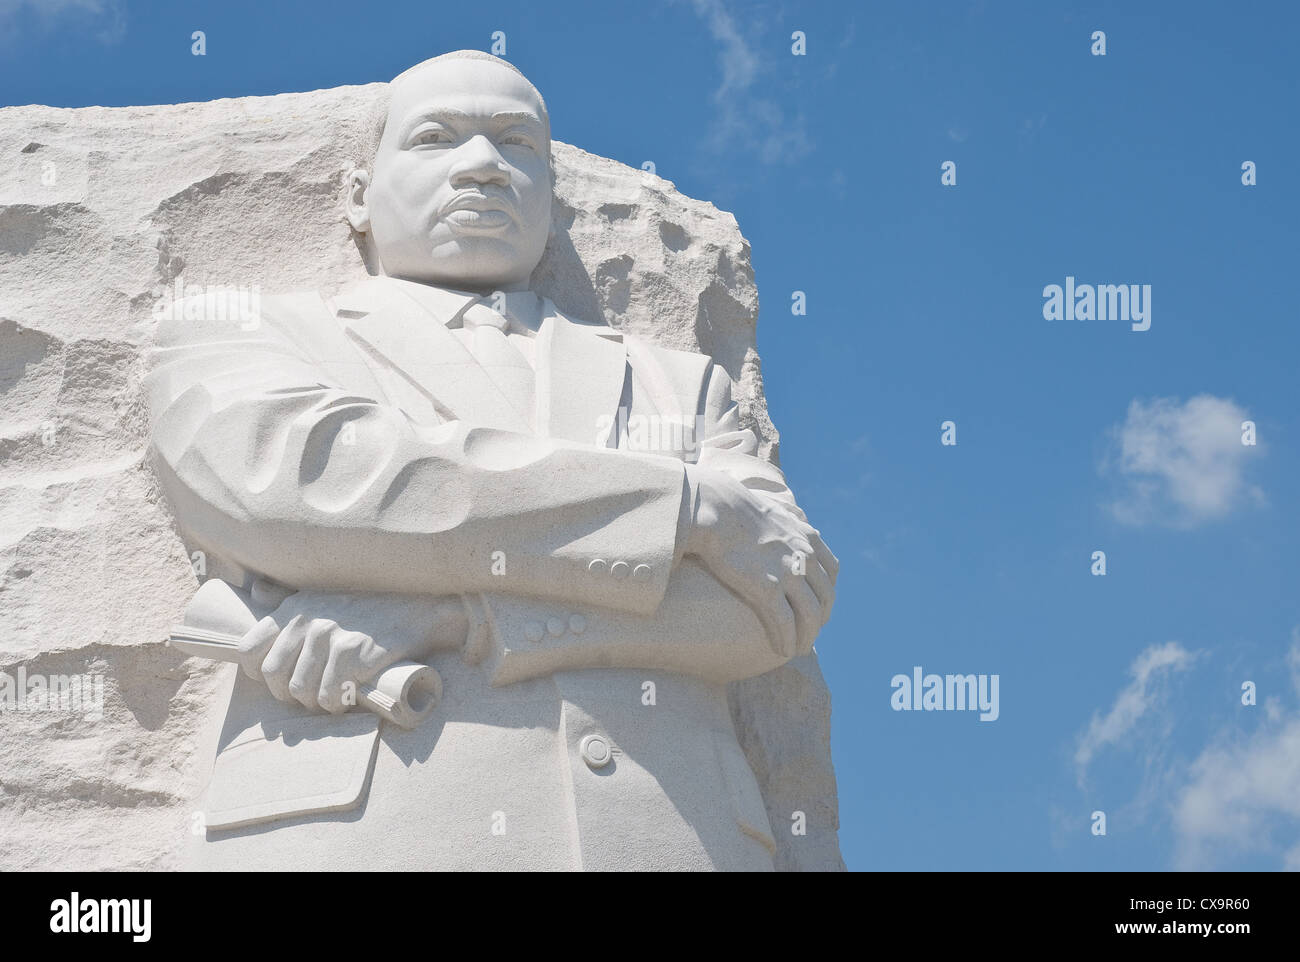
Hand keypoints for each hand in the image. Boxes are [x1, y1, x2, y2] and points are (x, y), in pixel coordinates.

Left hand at [235, 592, 465, 712]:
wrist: (415, 609)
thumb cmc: (366, 608)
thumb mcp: (321, 595)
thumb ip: (286, 597)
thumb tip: (256, 592)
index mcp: (294, 609)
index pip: (251, 650)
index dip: (260, 674)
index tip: (280, 682)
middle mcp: (308, 621)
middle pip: (274, 676)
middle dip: (288, 694)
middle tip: (309, 696)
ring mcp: (331, 637)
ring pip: (302, 691)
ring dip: (315, 703)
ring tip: (331, 698)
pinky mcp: (354, 654)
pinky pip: (329, 697)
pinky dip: (336, 706)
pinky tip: (348, 698)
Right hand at [684, 466, 837, 656]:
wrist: (717, 509)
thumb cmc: (735, 507)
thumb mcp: (772, 508)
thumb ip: (785, 519)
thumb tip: (785, 517)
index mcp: (807, 537)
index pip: (830, 571)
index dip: (827, 593)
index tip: (819, 606)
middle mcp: (804, 556)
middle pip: (824, 597)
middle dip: (820, 620)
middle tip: (809, 634)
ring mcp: (788, 573)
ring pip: (810, 615)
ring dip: (807, 637)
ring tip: (798, 649)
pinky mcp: (767, 587)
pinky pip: (785, 622)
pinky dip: (788, 640)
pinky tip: (784, 650)